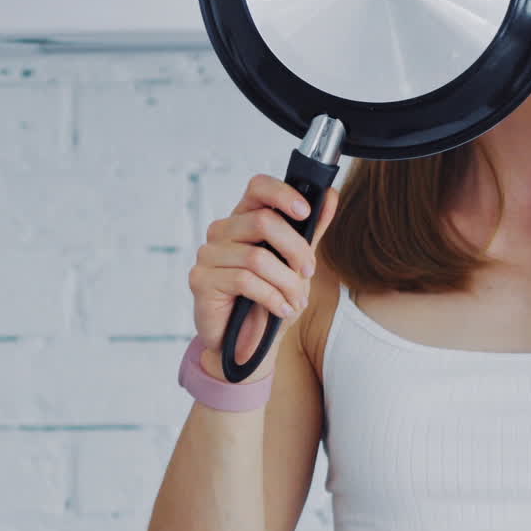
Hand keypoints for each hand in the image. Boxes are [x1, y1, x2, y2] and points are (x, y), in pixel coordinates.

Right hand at [188, 174, 339, 380]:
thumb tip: (329, 195)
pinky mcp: (200, 279)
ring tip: (297, 300)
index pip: (258, 187)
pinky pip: (244, 281)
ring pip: (257, 257)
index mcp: (245, 218)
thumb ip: (311, 230)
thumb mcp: (297, 263)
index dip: (283, 194)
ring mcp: (208, 254)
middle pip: (263, 222)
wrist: (248, 344)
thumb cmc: (270, 300)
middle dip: (296, 249)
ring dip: (287, 282)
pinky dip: (272, 297)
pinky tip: (281, 308)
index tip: (306, 212)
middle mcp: (222, 231)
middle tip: (309, 272)